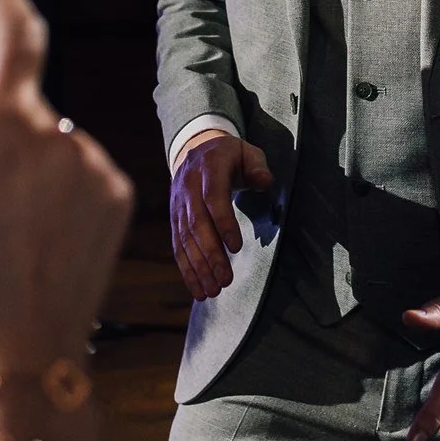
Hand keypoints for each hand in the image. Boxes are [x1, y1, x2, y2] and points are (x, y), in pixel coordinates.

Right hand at [0, 0, 133, 398]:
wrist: (14, 369)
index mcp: (1, 129)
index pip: (16, 34)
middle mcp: (58, 137)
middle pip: (20, 100)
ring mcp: (94, 168)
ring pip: (47, 139)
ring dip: (21, 163)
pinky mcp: (117, 198)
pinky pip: (76, 169)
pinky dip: (52, 188)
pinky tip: (30, 242)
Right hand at [168, 130, 273, 300]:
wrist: (195, 149)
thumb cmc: (230, 156)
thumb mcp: (247, 152)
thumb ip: (257, 166)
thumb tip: (264, 181)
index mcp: (208, 168)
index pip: (213, 198)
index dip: (223, 223)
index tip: (236, 247)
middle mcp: (188, 187)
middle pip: (197, 224)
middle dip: (210, 255)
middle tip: (224, 280)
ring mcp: (178, 204)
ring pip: (185, 239)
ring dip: (197, 267)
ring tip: (212, 291)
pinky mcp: (174, 219)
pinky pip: (178, 246)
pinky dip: (187, 269)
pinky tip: (197, 288)